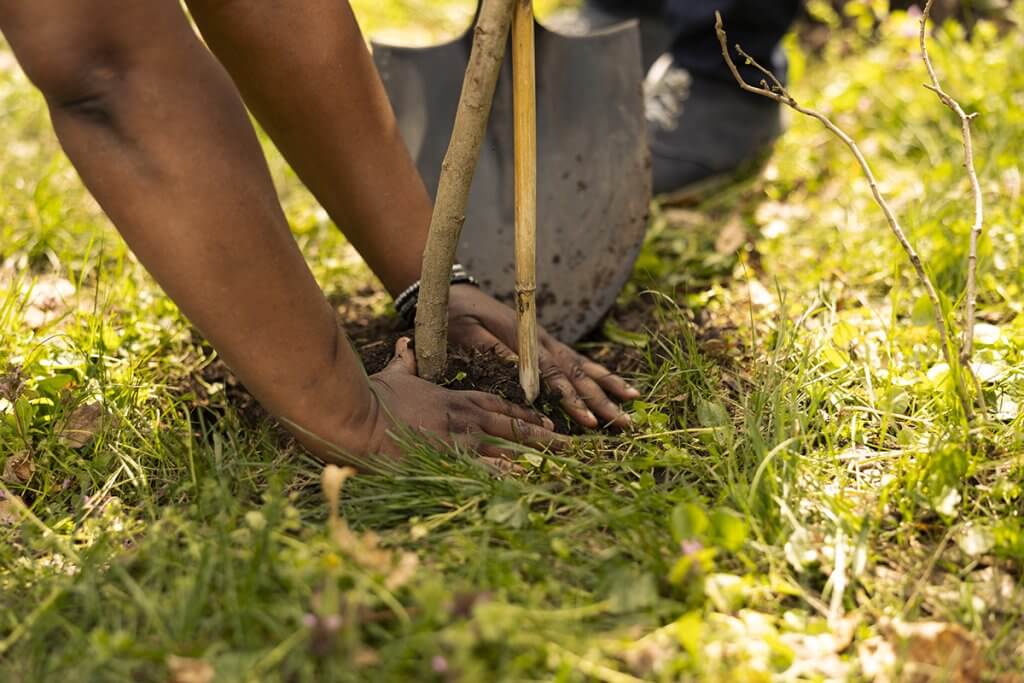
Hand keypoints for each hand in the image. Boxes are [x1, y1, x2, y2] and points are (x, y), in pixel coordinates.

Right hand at [350, 338, 565, 467]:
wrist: (364, 418)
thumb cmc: (376, 397)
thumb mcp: (396, 374)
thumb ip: (406, 360)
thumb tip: (404, 342)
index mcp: (457, 400)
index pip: (500, 405)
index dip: (524, 414)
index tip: (544, 421)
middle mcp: (465, 419)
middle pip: (512, 426)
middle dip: (541, 435)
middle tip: (567, 442)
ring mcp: (459, 440)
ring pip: (506, 449)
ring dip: (531, 457)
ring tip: (557, 464)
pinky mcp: (449, 459)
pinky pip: (485, 470)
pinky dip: (506, 476)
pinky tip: (525, 482)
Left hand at [446, 285, 639, 428]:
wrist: (455, 292)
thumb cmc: (455, 315)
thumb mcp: (464, 331)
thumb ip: (491, 349)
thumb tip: (520, 371)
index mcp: (523, 338)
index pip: (553, 373)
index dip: (572, 398)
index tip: (589, 421)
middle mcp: (541, 340)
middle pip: (577, 373)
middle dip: (602, 400)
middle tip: (625, 423)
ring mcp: (546, 341)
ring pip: (583, 366)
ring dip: (608, 385)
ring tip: (634, 401)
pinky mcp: (546, 343)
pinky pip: (577, 360)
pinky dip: (598, 374)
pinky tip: (615, 386)